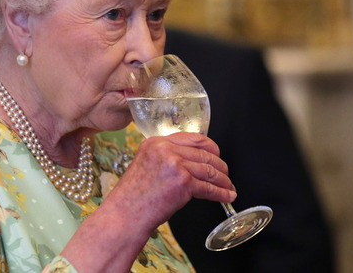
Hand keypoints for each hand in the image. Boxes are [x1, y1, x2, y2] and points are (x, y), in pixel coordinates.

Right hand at [105, 132, 236, 231]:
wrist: (125, 214)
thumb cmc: (133, 197)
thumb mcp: (146, 165)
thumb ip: (165, 158)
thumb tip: (191, 161)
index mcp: (155, 142)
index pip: (192, 138)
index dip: (209, 147)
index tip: (216, 155)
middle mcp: (165, 149)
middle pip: (203, 153)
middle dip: (219, 165)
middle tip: (225, 174)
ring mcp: (175, 164)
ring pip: (209, 169)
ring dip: (223, 180)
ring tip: (228, 187)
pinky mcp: (183, 182)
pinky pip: (208, 187)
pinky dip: (221, 193)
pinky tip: (226, 196)